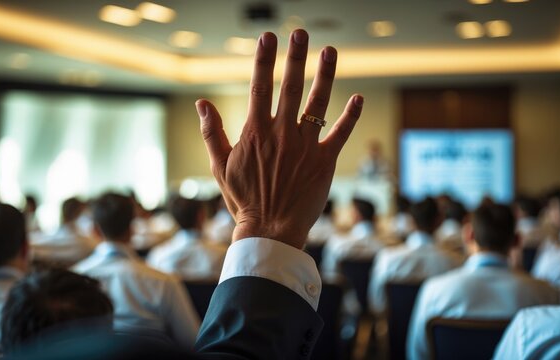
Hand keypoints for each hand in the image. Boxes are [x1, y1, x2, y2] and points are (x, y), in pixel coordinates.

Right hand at [196, 29, 363, 248]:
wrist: (270, 230)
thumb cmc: (243, 200)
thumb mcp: (219, 166)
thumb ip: (211, 132)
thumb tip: (202, 102)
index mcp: (255, 132)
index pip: (259, 87)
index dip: (263, 59)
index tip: (268, 37)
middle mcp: (282, 134)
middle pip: (290, 87)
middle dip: (296, 57)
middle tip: (301, 33)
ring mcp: (305, 146)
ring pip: (318, 104)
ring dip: (324, 75)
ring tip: (330, 51)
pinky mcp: (325, 161)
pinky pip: (341, 134)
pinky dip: (350, 115)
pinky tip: (358, 97)